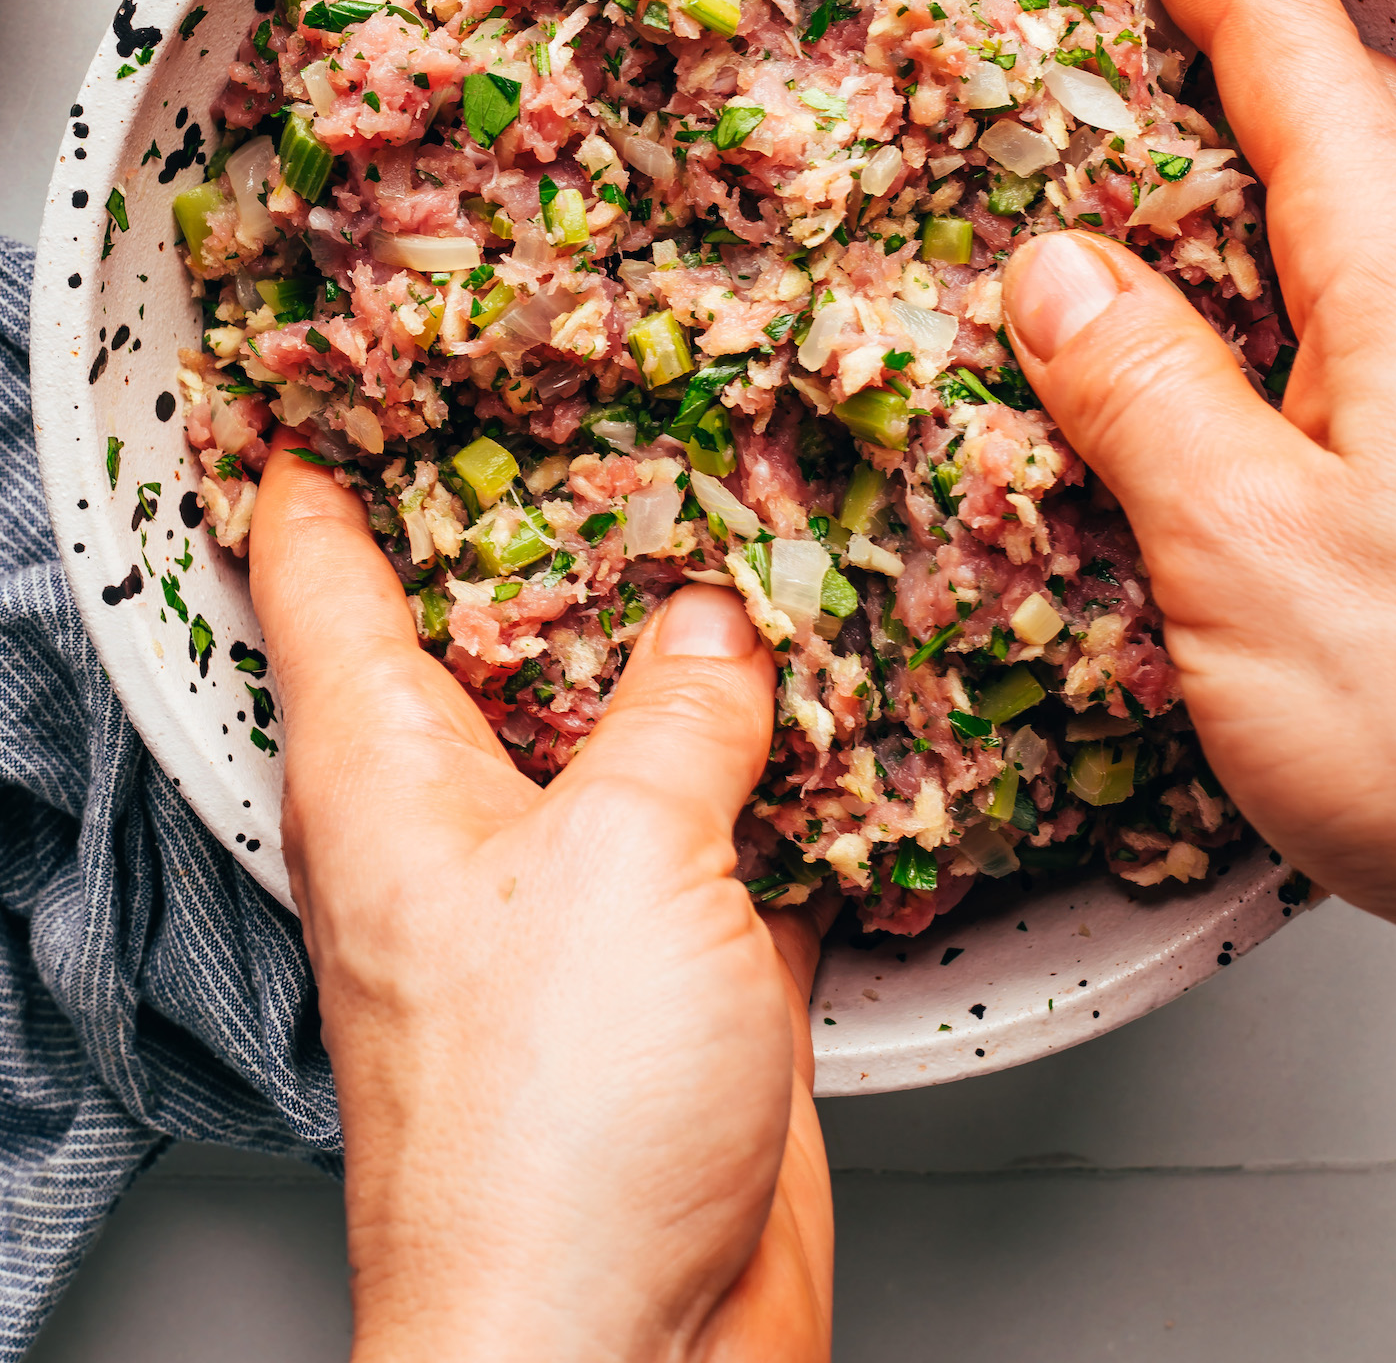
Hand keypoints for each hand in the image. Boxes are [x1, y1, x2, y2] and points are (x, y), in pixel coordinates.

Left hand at [249, 443, 832, 1362]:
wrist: (623, 1357)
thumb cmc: (545, 1136)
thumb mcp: (619, 858)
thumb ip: (679, 713)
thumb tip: (718, 619)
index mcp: (385, 772)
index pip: (316, 569)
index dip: (323, 454)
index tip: (350, 363)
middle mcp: (464, 821)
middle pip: (490, 624)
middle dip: (553, 516)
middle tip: (614, 396)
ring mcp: (571, 893)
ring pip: (624, 717)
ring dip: (686, 639)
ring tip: (755, 518)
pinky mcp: (671, 965)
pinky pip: (725, 822)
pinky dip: (778, 761)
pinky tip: (848, 699)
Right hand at [1001, 0, 1395, 943]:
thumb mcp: (1246, 554)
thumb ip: (1141, 393)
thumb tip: (1054, 271)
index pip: (1304, 70)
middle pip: (1358, 119)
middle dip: (1247, 34)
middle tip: (1141, 1)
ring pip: (1367, 218)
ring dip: (1263, 155)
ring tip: (1151, 155)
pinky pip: (1363, 321)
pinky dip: (1277, 281)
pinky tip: (1218, 346)